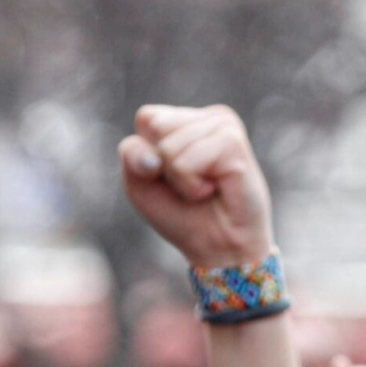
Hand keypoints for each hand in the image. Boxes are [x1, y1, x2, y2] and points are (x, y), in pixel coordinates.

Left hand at [118, 105, 273, 269]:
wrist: (220, 249)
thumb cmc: (184, 216)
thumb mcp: (141, 185)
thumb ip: (132, 155)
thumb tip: (154, 156)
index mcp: (189, 121)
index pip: (148, 117)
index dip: (147, 154)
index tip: (172, 178)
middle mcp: (209, 118)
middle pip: (156, 124)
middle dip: (164, 165)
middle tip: (192, 185)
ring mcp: (224, 127)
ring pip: (170, 145)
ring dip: (180, 179)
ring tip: (205, 190)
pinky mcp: (234, 143)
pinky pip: (188, 160)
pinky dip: (192, 185)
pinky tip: (215, 190)